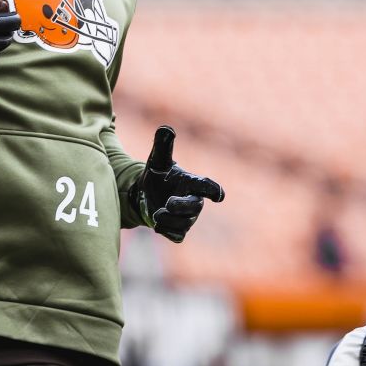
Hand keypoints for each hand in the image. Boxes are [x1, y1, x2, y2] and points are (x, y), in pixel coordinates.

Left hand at [129, 125, 224, 242]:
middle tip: (167, 203)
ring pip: (185, 224)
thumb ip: (163, 145)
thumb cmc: (158, 175)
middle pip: (195, 207)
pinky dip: (167, 231)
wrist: (146, 194)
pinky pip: (178, 236)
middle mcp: (193, 200)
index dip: (213, 190)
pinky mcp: (178, 230)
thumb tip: (166, 129)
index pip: (206, 186)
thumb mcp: (157, 159)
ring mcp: (187, 217)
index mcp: (191, 182)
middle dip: (182, 206)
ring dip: (170, 220)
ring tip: (156, 214)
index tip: (219, 195)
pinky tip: (156, 224)